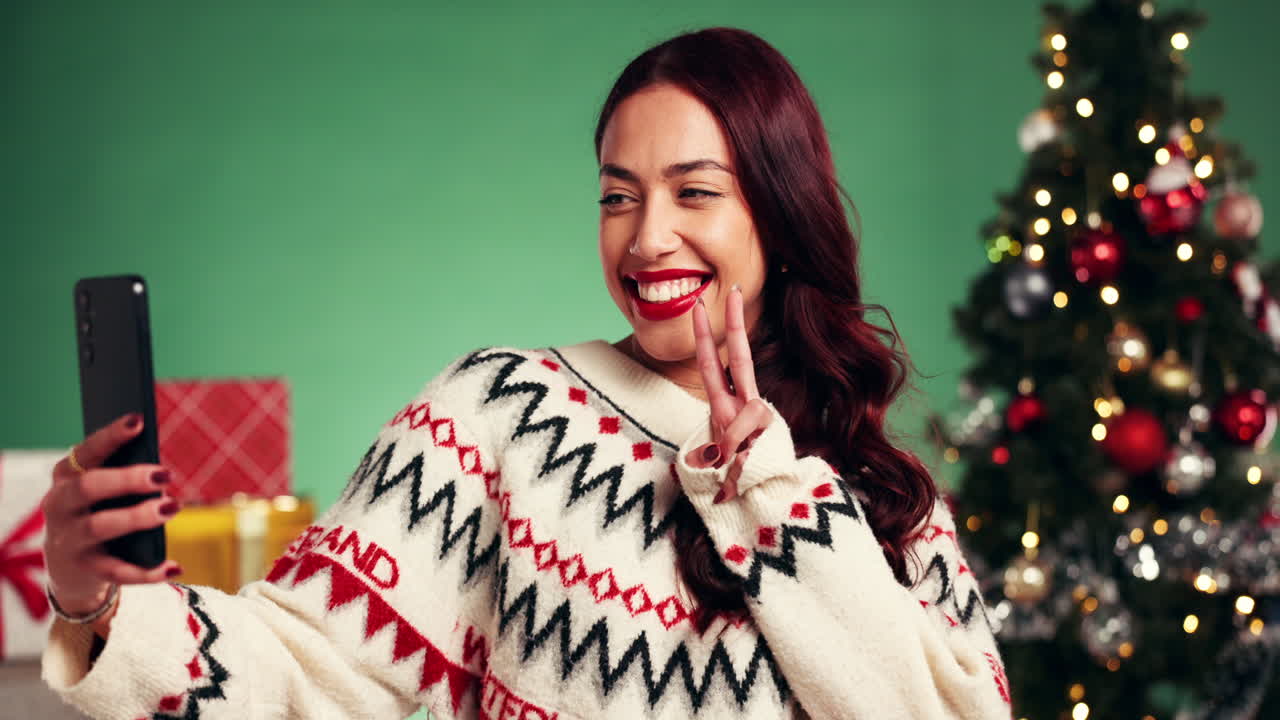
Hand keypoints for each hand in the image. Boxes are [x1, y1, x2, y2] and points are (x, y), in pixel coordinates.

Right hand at [42, 413, 182, 615]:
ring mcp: (69, 539)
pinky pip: (116, 571)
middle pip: (89, 487)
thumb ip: (124, 475)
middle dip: (126, 478)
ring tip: (172, 506)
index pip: (86, 452)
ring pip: (100, 526)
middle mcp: (60, 505)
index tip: (138, 420)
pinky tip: (174, 566)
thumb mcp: (105, 491)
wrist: (72, 568)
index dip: (110, 436)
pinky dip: (146, 571)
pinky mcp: (84, 569)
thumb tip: (162, 472)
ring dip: (138, 517)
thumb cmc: (99, 512)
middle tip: (164, 474)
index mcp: (66, 476)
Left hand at [684, 284, 772, 501]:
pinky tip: (737, 480)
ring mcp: (762, 421)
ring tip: (729, 463)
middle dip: (735, 325)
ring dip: (734, 445)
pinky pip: (750, 448)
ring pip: (750, 415)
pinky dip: (739, 467)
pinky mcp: (775, 438)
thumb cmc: (742, 478)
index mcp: (727, 407)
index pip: (713, 365)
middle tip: (732, 290)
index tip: (700, 306)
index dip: (705, 336)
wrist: (772, 499)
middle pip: (741, 359)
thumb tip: (720, 478)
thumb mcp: (720, 465)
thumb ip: (720, 461)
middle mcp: (745, 407)